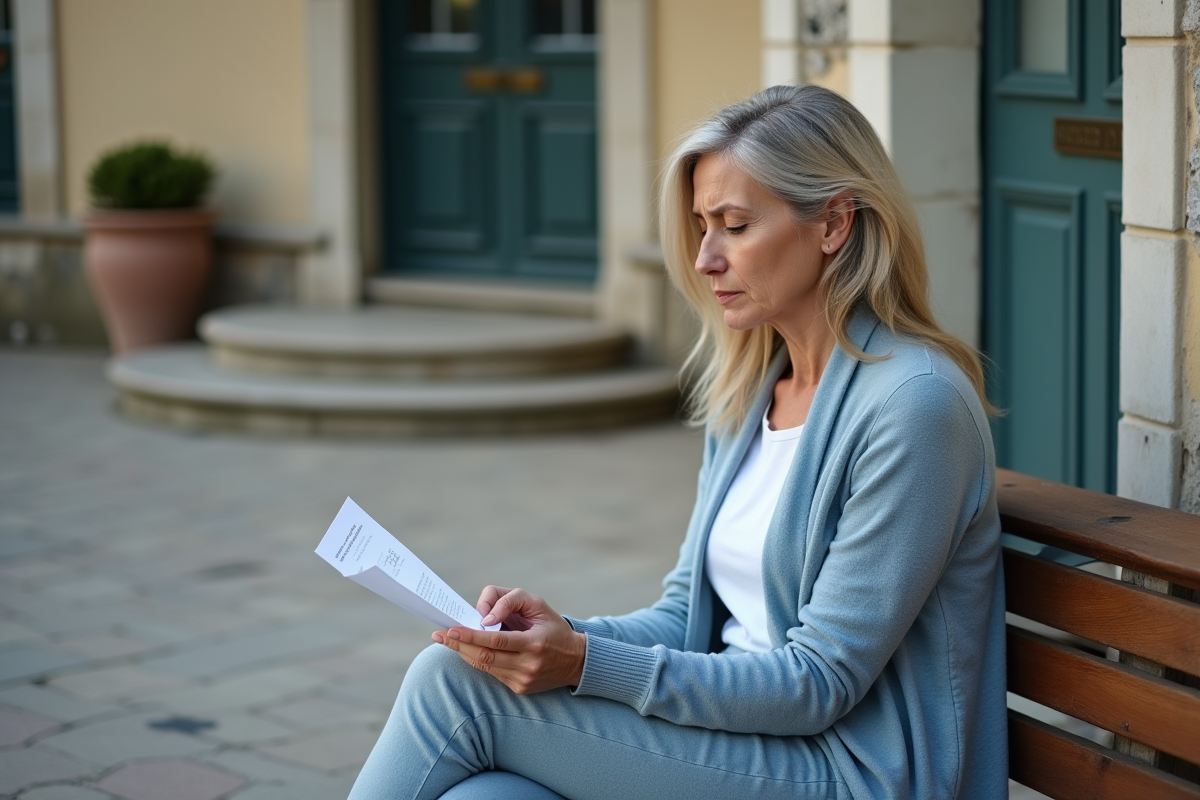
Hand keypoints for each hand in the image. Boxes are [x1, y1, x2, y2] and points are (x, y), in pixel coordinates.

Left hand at [432, 587, 586, 693]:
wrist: (576, 660)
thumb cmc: (552, 626)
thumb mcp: (537, 603)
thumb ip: (509, 600)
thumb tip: (484, 617)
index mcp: (535, 642)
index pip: (496, 641)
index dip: (471, 636)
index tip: (451, 629)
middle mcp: (528, 664)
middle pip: (485, 657)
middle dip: (459, 645)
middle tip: (439, 635)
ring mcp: (523, 680)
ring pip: (485, 666)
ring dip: (464, 653)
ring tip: (447, 640)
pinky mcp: (520, 688)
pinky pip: (492, 673)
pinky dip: (477, 660)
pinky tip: (467, 650)